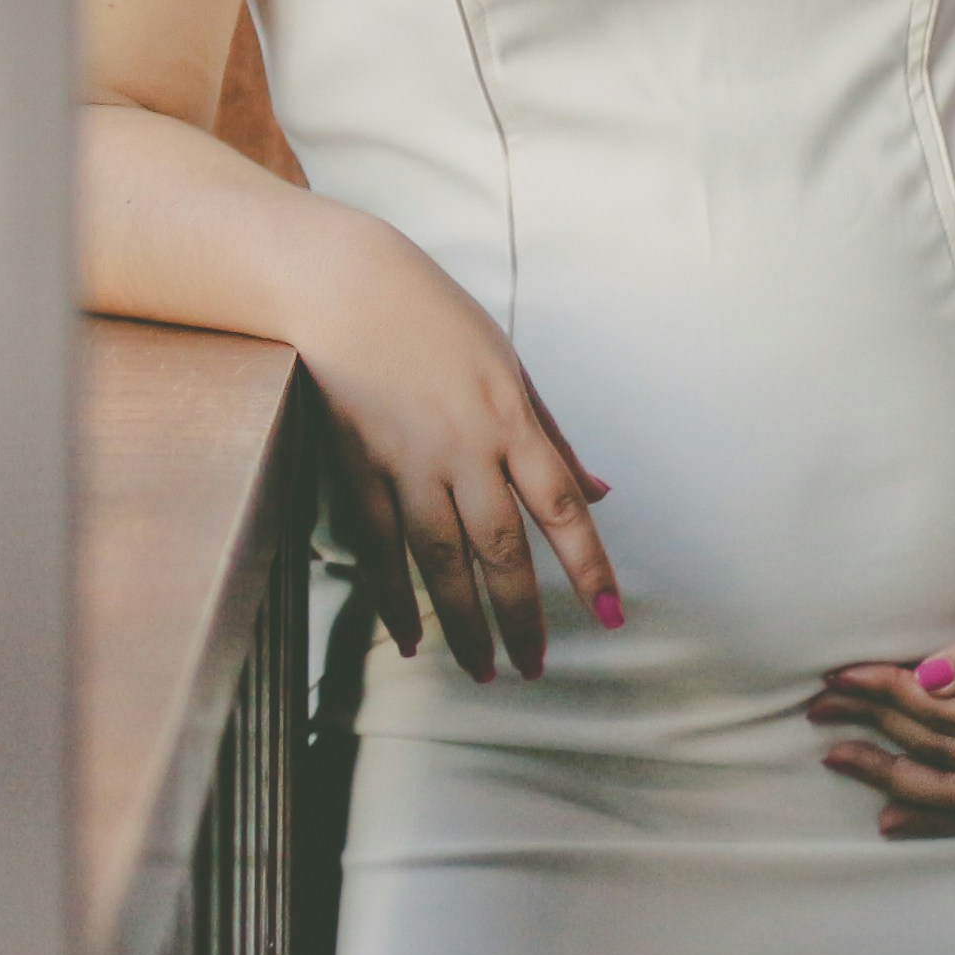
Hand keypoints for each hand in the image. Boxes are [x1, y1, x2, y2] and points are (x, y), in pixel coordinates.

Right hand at [290, 226, 619, 681]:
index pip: (559, 505)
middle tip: (533, 669)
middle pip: (500, 548)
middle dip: (521, 615)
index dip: (588, 564)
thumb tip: (598, 493)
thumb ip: (552, 436)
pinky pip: (379, 545)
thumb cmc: (434, 317)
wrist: (343, 285)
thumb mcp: (509, 366)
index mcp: (509, 418)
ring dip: (463, 622)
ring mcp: (407, 459)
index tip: (610, 615)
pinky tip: (408, 635)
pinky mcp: (358, 464)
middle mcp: (463, 446)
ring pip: (441, 558)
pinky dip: (393, 594)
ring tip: (481, 670)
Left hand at [812, 582, 954, 836]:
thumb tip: (927, 676)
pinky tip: (890, 819)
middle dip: (871, 724)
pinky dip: (931, 816)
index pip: (939, 710)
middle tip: (816, 706)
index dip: (884, 690)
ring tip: (833, 758)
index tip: (837, 672)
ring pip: (946, 787)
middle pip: (934, 746)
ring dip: (886, 773)